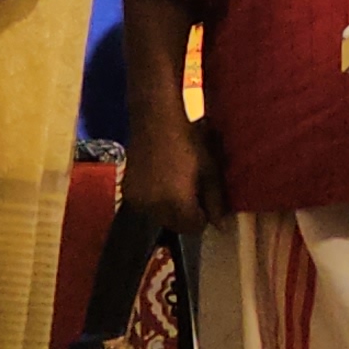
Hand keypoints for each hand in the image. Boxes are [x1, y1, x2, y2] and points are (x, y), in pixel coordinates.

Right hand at [122, 115, 224, 231]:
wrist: (155, 120)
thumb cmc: (188, 141)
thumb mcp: (209, 169)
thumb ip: (215, 200)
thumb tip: (220, 225)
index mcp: (176, 205)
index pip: (193, 228)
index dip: (203, 217)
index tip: (207, 202)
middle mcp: (153, 209)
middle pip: (175, 225)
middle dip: (187, 215)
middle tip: (195, 194)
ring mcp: (137, 201)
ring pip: (160, 217)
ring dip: (171, 209)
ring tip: (179, 185)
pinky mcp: (127, 191)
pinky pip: (146, 206)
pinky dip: (156, 200)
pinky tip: (163, 181)